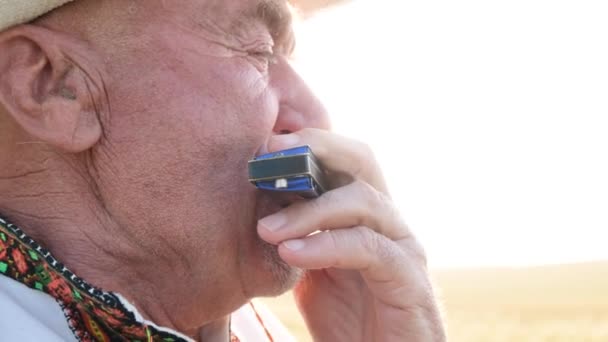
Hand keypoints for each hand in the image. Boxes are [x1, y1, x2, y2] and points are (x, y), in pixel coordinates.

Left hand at [258, 129, 445, 341]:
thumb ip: (296, 239)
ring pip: (362, 199)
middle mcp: (385, 220)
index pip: (340, 158)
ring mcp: (401, 245)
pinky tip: (292, 254)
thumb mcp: (310, 272)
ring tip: (267, 229)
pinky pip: (369, 247)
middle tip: (269, 154)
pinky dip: (327, 245)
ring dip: (308, 209)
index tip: (264, 140)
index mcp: (361, 214)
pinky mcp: (408, 278)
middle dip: (314, 147)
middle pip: (360, 159)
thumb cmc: (347, 321)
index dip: (305, 140)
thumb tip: (257, 208)